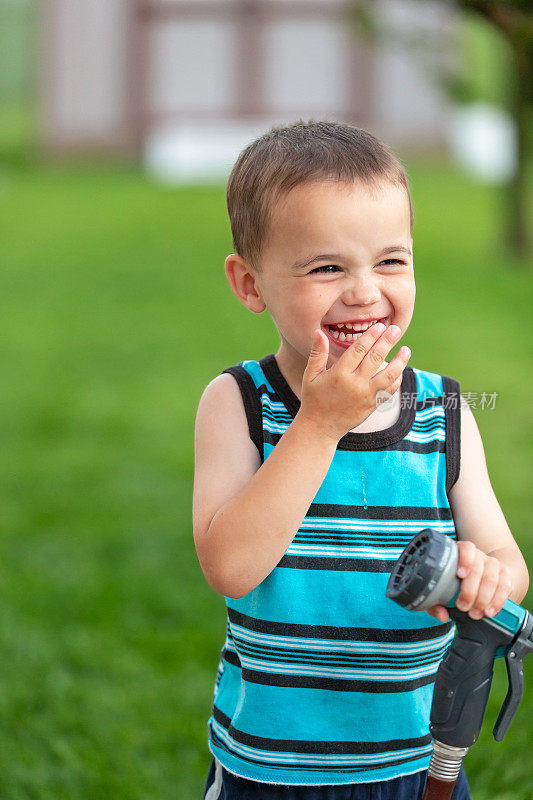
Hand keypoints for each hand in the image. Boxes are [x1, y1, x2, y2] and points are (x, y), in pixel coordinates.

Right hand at [298, 323, 410, 442]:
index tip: (380, 326)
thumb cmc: (314, 398)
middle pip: (375, 358)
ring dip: (399, 361)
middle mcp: (354, 384)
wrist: (320, 427)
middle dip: (387, 342)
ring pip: (388, 375)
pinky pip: (389, 391)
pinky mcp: (372, 406)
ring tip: (406, 349)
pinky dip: (397, 380)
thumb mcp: (311, 375)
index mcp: (339, 374)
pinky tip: (400, 370)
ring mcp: (366, 396)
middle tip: (395, 329)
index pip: (358, 350)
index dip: (370, 336)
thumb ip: (317, 353)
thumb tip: (318, 332)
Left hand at [426, 540, 514, 622]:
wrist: (479, 577)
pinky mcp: (504, 575)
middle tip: (463, 607)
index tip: (460, 574)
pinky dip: (497, 601)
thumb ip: (435, 603)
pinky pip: (504, 587)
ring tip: (475, 613)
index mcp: (461, 552)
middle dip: (470, 590)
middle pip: (478, 568)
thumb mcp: (440, 590)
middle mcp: (478, 556)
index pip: (466, 548)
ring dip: (483, 598)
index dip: (465, 560)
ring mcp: (493, 565)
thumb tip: (442, 615)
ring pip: (491, 578)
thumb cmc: (454, 583)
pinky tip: (489, 612)